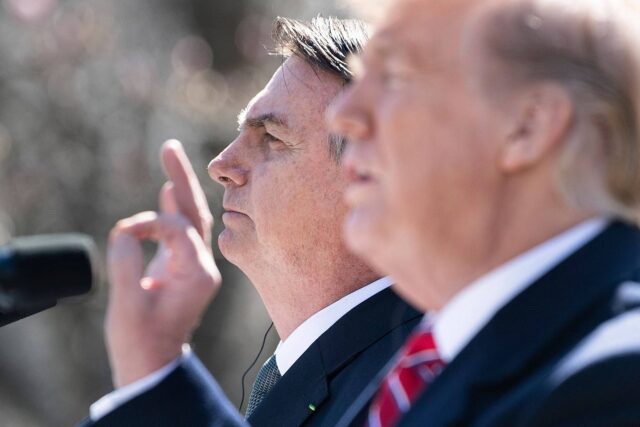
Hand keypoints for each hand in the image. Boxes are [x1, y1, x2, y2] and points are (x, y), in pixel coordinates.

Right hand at [105, 140, 220, 387]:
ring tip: (170, 154)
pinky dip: (173, 209)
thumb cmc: (140, 340)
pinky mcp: (181, 266)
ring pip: (191, 218)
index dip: (149, 224)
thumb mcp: (128, 305)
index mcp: (199, 274)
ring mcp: (194, 264)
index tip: (123, 235)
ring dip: (180, 188)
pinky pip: (182, 231)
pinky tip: (168, 189)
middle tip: (170, 147)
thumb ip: (127, 264)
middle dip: (183, 179)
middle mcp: (203, 266)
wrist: (152, 362)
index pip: (179, 229)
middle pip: (197, 213)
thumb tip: (126, 229)